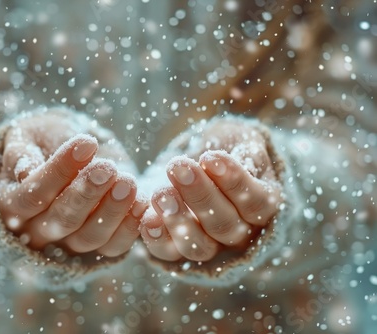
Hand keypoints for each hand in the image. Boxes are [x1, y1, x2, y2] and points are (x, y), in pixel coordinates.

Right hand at [0, 109, 146, 256]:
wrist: (71, 153)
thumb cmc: (44, 141)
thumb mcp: (27, 137)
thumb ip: (21, 152)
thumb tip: (25, 171)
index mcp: (13, 204)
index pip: (31, 195)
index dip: (58, 171)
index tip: (86, 143)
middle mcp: (36, 231)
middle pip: (60, 221)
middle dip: (86, 193)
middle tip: (108, 168)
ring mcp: (67, 243)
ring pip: (89, 237)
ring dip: (111, 211)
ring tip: (128, 182)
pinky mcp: (97, 247)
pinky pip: (113, 246)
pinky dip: (130, 227)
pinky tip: (141, 202)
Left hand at [139, 120, 283, 261]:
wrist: (197, 162)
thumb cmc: (226, 148)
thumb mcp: (242, 141)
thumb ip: (249, 153)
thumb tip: (247, 165)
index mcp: (262, 207)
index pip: (255, 203)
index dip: (234, 182)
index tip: (210, 156)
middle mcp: (240, 233)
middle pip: (225, 225)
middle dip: (200, 195)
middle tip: (178, 166)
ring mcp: (209, 245)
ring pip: (199, 246)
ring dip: (178, 220)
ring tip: (160, 193)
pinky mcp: (177, 248)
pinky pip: (168, 252)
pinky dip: (156, 238)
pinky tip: (147, 218)